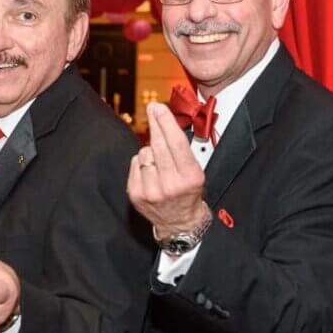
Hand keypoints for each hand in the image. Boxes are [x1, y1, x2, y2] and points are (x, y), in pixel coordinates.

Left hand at [128, 102, 207, 236]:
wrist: (180, 224)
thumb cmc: (188, 193)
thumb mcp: (196, 172)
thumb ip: (182, 150)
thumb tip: (164, 121)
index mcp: (190, 177)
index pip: (176, 143)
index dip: (166, 122)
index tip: (159, 108)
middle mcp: (170, 184)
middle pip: (158, 144)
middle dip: (156, 123)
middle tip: (154, 109)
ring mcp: (151, 190)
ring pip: (144, 152)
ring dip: (151, 151)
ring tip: (160, 162)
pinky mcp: (136, 194)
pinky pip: (135, 163)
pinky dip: (141, 163)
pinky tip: (150, 171)